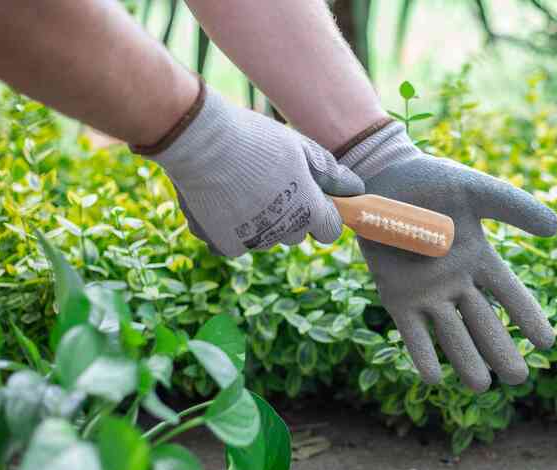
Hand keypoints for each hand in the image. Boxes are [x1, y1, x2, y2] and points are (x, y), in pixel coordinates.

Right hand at [136, 81, 362, 256]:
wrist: (200, 140)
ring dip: (259, 221)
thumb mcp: (301, 148)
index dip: (322, 213)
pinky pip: (235, 243)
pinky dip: (229, 228)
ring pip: (264, 238)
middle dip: (289, 215)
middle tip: (268, 183)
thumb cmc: (256, 139)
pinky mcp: (223, 243)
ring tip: (240, 186)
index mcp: (309, 211)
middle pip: (296, 234)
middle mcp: (283, 232)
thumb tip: (356, 189)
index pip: (329, 230)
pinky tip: (221, 200)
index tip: (309, 197)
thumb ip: (331, 173)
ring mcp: (252, 241)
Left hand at [340, 122, 556, 391]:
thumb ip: (514, 207)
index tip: (547, 344)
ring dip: (465, 359)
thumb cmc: (431, 182)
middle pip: (484, 323)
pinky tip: (433, 378)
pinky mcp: (396, 295)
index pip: (510, 295)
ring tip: (481, 387)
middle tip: (518, 379)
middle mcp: (456, 283)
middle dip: (500, 351)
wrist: (382, 178)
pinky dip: (422, 353)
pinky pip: (412, 330)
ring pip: (451, 333)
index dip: (528, 318)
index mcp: (480, 260)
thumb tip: (555, 227)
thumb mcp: (477, 191)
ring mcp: (426, 292)